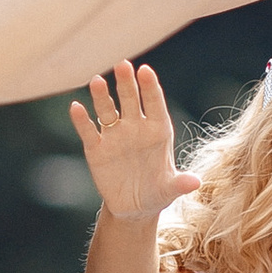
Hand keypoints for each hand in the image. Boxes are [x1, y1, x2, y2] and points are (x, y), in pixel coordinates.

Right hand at [70, 62, 197, 223]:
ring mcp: (115, 136)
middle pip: (130, 100)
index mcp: (157, 130)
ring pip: (107, 110)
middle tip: (122, 64)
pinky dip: (82, 120)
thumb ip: (180, 184)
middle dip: (126, 83)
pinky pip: (89, 131)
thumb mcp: (170, 190)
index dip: (150, 87)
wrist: (135, 208)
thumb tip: (195, 183)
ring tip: (97, 81)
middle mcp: (135, 127)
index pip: (154, 103)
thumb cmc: (158, 192)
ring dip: (102, 96)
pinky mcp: (97, 149)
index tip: (145, 70)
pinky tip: (76, 107)